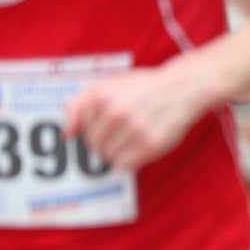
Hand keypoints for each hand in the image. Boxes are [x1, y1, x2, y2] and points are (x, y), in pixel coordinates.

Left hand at [64, 62, 213, 170]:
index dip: (93, 128)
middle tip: (121, 130)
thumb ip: (79, 105)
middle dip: (104, 141)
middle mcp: (117, 112)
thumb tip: (67, 134)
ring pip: (108, 157)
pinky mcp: (151, 144)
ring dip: (117, 151)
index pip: (81, 129)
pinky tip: (139, 145)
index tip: (107, 120)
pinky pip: (124, 165)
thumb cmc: (142, 88)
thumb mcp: (108, 85)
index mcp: (102, 95)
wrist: (182, 88)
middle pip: (93, 145)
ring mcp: (134, 129)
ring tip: (131, 136)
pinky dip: (129, 160)